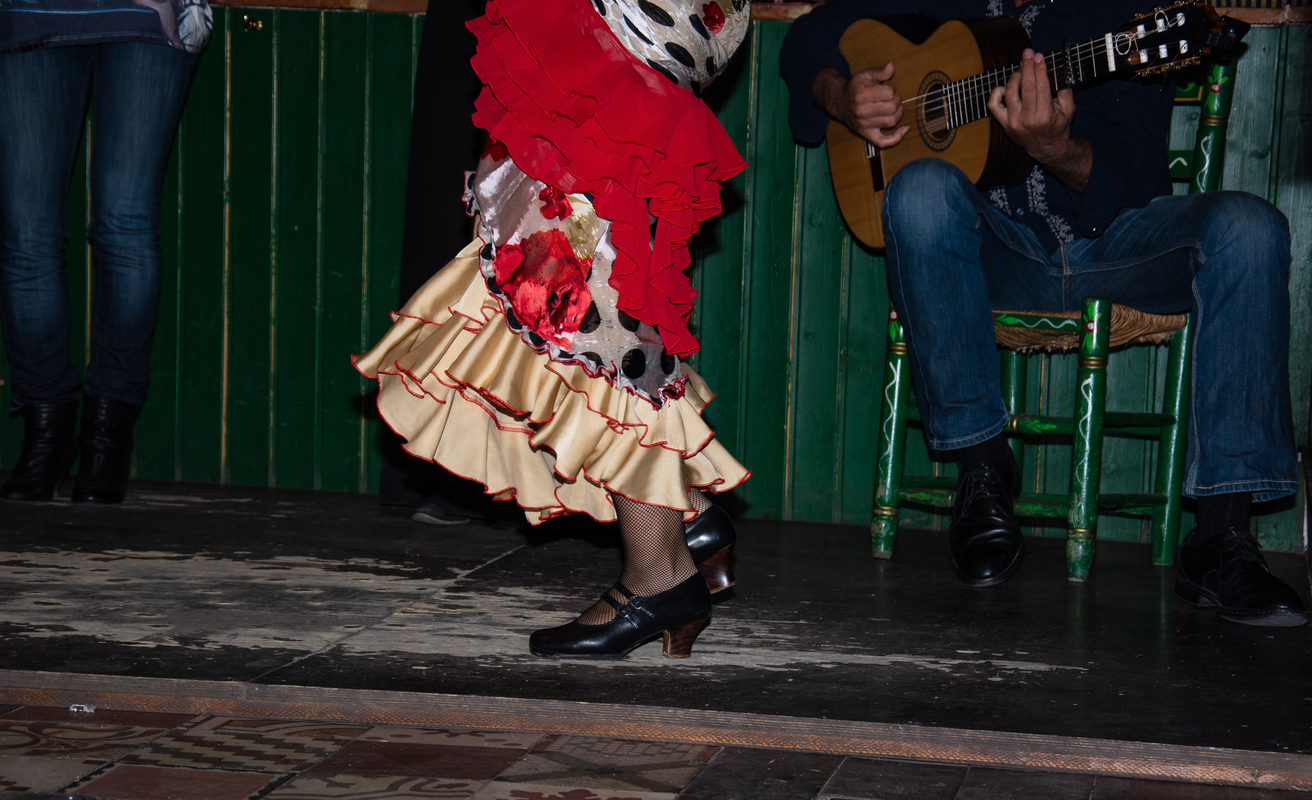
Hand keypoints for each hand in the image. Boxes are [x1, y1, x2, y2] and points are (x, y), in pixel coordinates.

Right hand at [814, 64, 908, 147]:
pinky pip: (883, 141)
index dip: (892, 88)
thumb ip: (880, 72)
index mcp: (862, 95)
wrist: (839, 101)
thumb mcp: (865, 75)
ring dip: (898, 112)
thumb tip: (891, 67)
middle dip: (896, 99)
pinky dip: (896, 138)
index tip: (886, 86)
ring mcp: (864, 124)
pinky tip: (904, 129)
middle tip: (890, 96)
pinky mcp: (866, 134)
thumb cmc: (854, 87)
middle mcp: (862, 111)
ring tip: (892, 106)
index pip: (889, 92)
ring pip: (892, 121)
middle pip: (892, 107)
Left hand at [987, 49, 1089, 190]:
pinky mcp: (1003, 123)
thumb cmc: (1058, 126)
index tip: (1039, 56)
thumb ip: (1066, 91)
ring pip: (1010, 92)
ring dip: (1015, 77)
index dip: (1039, 69)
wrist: (1046, 148)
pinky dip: (997, 92)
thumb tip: (1061, 70)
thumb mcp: (1069, 110)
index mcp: (1044, 116)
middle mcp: (1027, 120)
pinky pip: (993, 104)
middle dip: (1027, 66)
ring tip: (1021, 70)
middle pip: (1025, 87)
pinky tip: (1006, 86)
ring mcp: (1012, 122)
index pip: (1041, 87)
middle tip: (1028, 52)